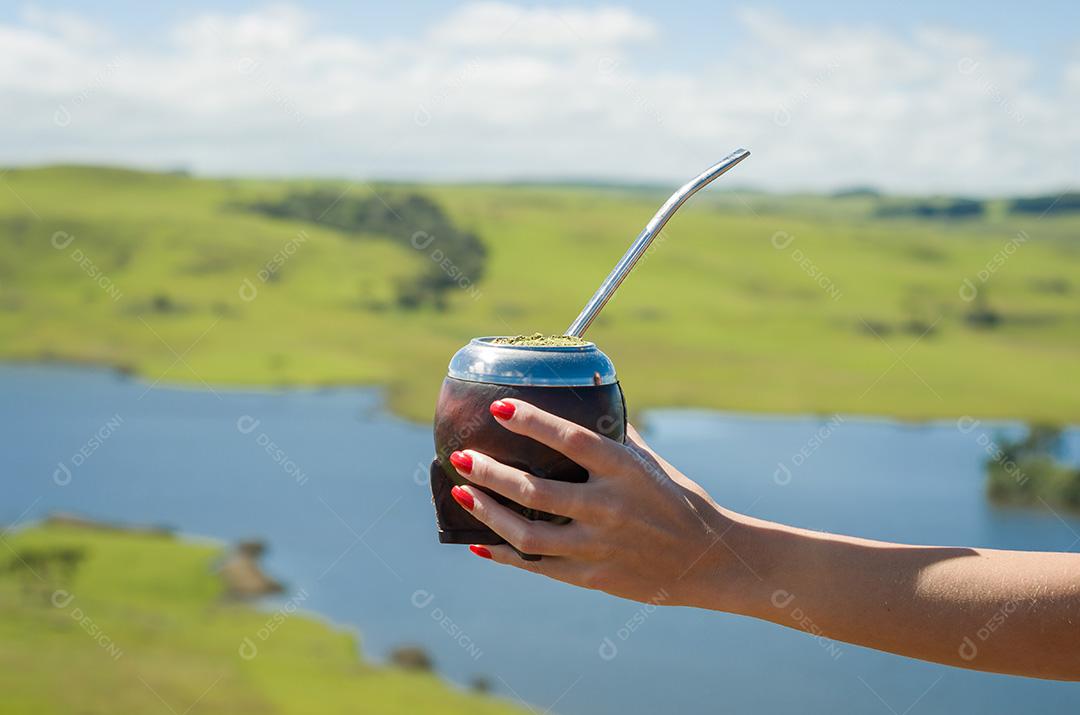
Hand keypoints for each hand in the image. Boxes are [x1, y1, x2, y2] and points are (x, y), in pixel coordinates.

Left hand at [447, 398, 741, 606]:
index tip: (498, 407)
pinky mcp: (591, 577)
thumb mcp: (651, 463)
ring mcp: (597, 546)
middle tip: (462, 456)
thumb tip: (586, 399)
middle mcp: (609, 508)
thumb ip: (616, 437)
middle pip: (535, 491)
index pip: (571, 439)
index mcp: (625, 470)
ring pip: (527, 534)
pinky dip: (503, 553)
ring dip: (487, 512)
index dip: (532, 422)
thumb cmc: (677, 501)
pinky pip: (536, 565)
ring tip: (461, 492)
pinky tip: (478, 539)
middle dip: (491, 472)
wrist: (705, 561)